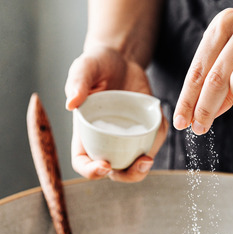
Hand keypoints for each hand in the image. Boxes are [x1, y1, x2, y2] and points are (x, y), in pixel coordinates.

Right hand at [65, 46, 167, 181]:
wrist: (120, 58)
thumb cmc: (97, 64)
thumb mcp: (84, 68)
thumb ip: (77, 83)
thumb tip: (71, 104)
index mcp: (85, 132)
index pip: (83, 162)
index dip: (91, 171)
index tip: (105, 165)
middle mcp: (105, 140)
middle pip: (114, 172)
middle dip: (127, 175)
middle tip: (140, 163)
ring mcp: (125, 137)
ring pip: (135, 163)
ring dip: (144, 166)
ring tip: (149, 156)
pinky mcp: (144, 129)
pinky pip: (152, 141)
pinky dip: (159, 138)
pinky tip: (161, 124)